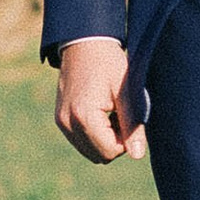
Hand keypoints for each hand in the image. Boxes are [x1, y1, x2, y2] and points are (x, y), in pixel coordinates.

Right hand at [56, 37, 145, 164]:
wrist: (84, 43)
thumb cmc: (109, 63)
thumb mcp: (126, 92)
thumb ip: (133, 125)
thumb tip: (138, 156)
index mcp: (84, 117)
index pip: (111, 151)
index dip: (126, 139)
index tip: (127, 116)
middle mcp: (68, 123)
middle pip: (100, 156)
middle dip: (115, 142)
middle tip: (120, 114)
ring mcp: (61, 122)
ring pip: (90, 151)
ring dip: (105, 139)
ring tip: (111, 113)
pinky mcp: (60, 120)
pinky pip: (81, 141)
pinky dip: (94, 134)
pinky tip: (100, 113)